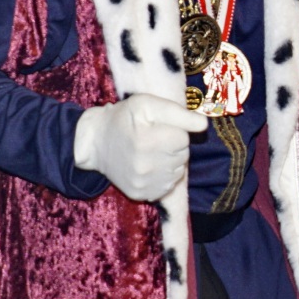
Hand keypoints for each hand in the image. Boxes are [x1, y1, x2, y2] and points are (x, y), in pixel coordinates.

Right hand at [72, 93, 208, 201]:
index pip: (184, 138)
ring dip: (170, 161)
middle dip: (173, 145)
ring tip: (150, 151)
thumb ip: (178, 112)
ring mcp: (144, 184)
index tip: (158, 127)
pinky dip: (163, 176)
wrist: (95, 142)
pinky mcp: (142, 194)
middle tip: (153, 138)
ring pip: (178, 171)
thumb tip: (203, 125)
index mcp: (148, 141)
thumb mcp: (146, 104)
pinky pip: (168, 185)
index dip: (174, 129)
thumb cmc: (123, 118)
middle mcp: (146, 166)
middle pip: (183, 155)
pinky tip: (149, 166)